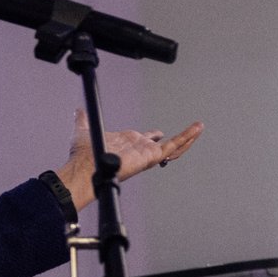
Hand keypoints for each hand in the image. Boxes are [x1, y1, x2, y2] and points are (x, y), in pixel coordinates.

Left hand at [59, 117, 202, 209]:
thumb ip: (82, 120)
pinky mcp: (153, 155)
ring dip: (187, 137)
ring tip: (199, 128)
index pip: (144, 140)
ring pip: (173, 146)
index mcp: (127, 144)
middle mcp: (139, 149)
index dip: (152, 136)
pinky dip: (187, 137)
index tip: (158, 132)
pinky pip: (174, 146)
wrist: (86, 165)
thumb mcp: (84, 129)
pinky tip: (196, 128)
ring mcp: (147, 153)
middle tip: (190, 132)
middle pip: (162, 143)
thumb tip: (78, 111)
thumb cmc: (84, 154)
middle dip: (174, 139)